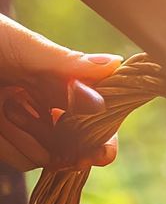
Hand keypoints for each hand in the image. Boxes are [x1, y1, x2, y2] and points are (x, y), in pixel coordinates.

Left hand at [0, 14, 121, 170]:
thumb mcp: (23, 45)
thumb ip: (66, 63)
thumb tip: (116, 66)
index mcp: (53, 77)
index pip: (94, 109)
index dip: (103, 132)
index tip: (103, 150)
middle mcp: (41, 102)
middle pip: (75, 140)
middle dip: (75, 145)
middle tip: (84, 155)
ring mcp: (20, 123)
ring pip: (47, 154)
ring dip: (32, 139)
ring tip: (7, 108)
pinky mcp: (1, 141)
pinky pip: (20, 158)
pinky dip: (12, 146)